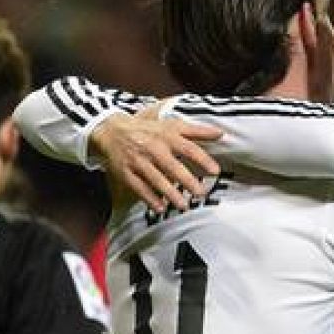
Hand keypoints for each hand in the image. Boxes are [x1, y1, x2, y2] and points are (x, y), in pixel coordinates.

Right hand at [91, 106, 222, 212]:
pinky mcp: (126, 172)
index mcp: (167, 137)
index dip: (202, 159)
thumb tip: (221, 133)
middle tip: (200, 193)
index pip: (188, 148)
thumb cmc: (149, 130)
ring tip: (184, 205)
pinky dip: (149, 198)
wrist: (112, 131)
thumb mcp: (171, 126)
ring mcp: (138, 161)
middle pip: (172, 166)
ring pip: (156, 179)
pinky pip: (139, 187)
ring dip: (170, 193)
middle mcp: (153, 149)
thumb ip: (197, 131)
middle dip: (187, 180)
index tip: (215, 171)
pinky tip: (160, 208)